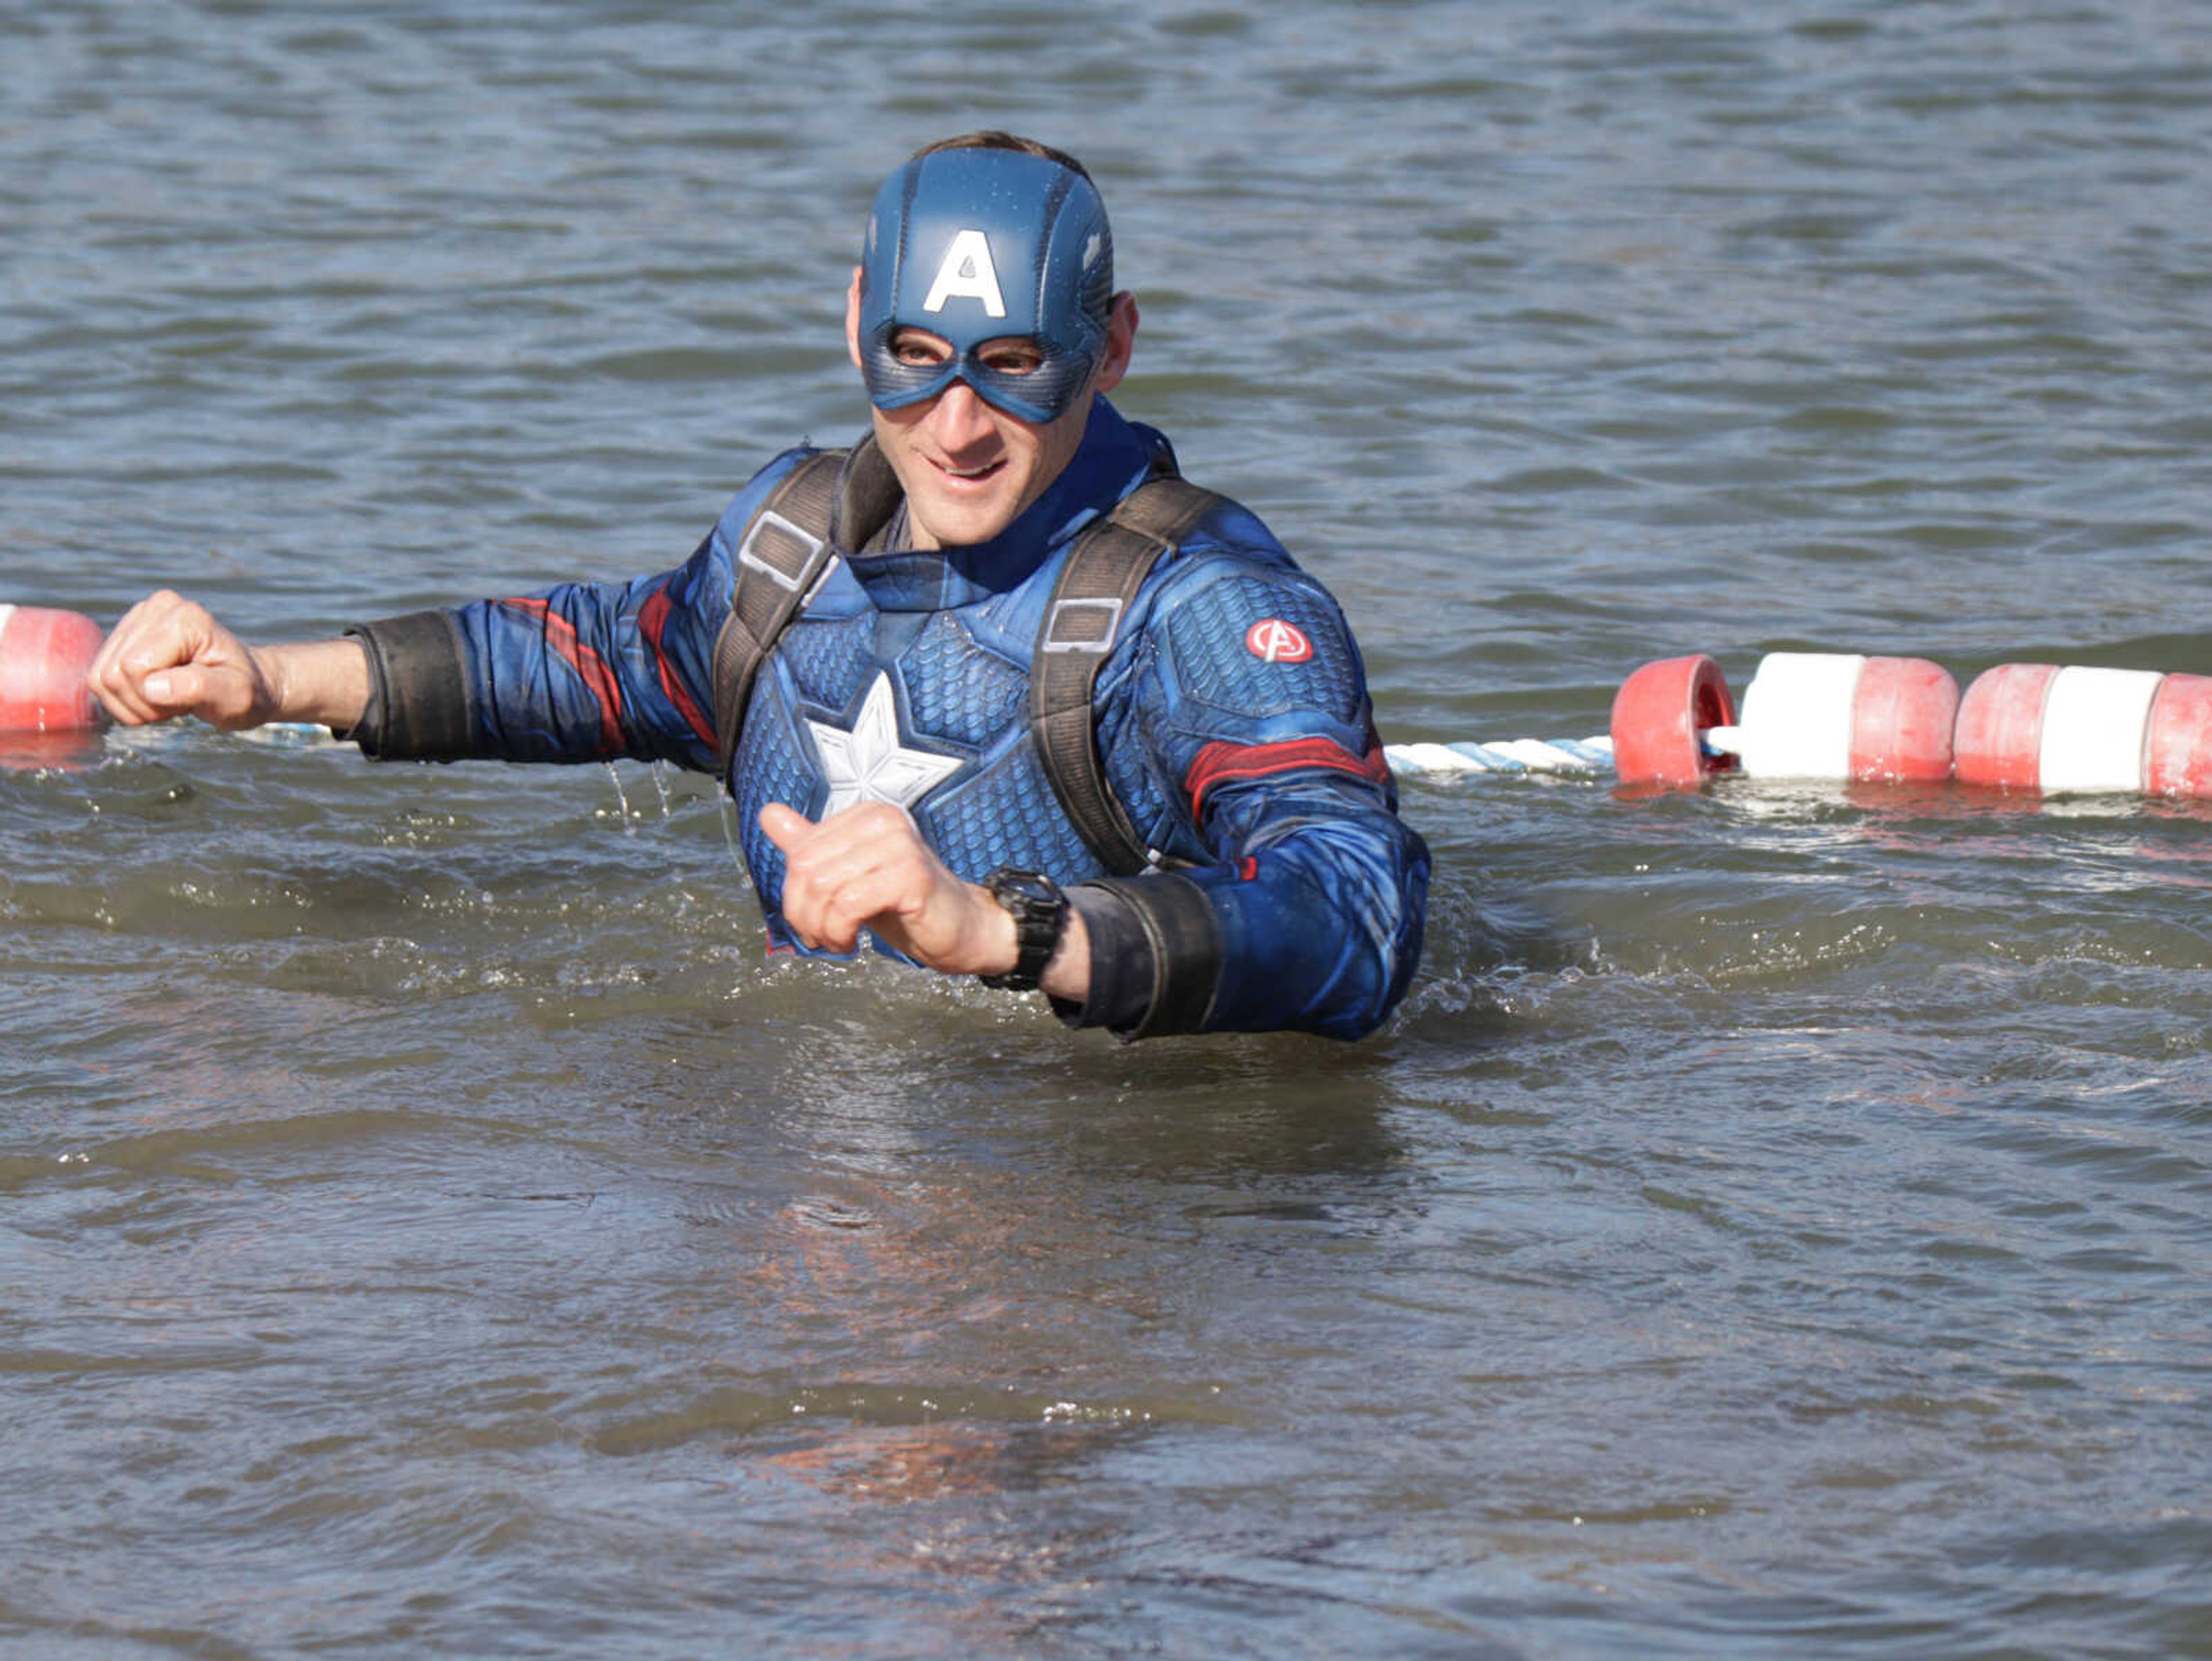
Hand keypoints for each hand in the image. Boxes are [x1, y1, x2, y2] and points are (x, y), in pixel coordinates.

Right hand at [85, 591, 368, 731]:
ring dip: (131, 703)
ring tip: (169, 698)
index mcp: (184, 618)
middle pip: (111, 673)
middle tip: (178, 703)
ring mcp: (138, 617)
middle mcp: (157, 608)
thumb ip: (199, 688)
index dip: (153, 698)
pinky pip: (99, 677)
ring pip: (99, 677)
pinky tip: (156, 693)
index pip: (134, 668)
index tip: (188, 701)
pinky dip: (124, 698)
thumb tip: (153, 686)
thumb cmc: (246, 692)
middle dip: (141, 703)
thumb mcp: (235, 696)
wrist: (248, 683)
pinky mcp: (126, 633)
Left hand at [760, 800, 1015, 971]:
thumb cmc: (906, 905)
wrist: (962, 930)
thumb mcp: (850, 875)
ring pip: (824, 888)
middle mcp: (882, 820)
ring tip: (837, 942)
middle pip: (806, 868)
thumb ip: (811, 845)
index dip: (794, 895)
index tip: (812, 921)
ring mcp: (898, 845)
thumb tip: (769, 814)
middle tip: (820, 938)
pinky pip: (848, 904)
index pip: (800, 852)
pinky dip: (839, 931)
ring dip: (821, 927)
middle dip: (803, 913)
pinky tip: (852, 943)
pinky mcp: (910, 875)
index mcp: (866, 815)